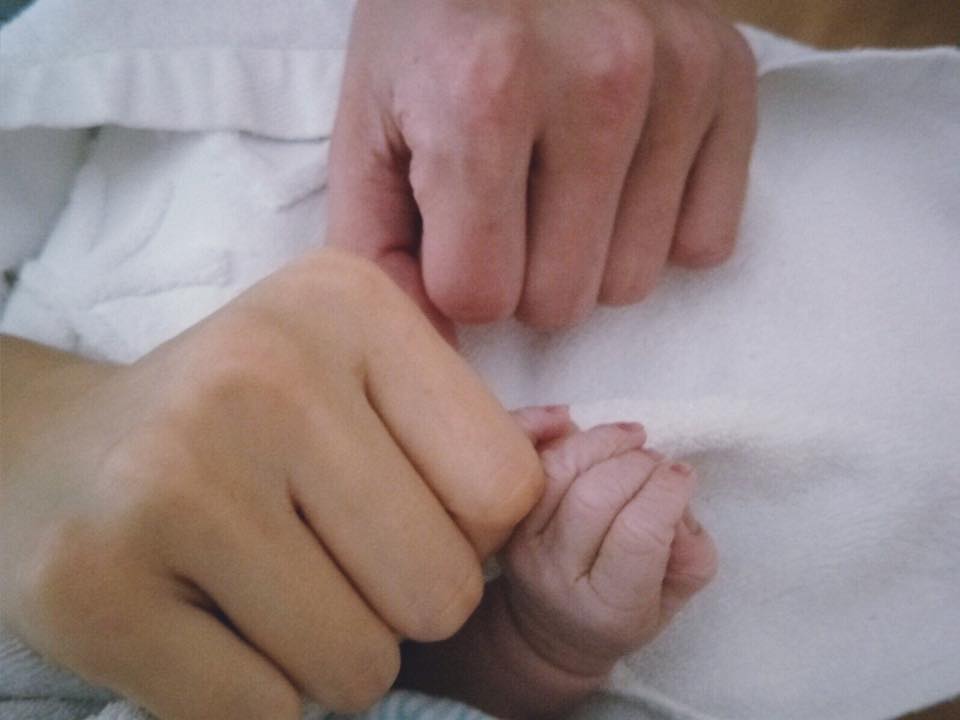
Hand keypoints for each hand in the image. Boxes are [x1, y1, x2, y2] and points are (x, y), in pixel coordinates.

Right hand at [0, 249, 542, 718]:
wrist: (54, 457)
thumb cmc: (235, 423)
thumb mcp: (352, 372)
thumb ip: (460, 419)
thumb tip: (586, 449)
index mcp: (346, 305)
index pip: (507, 490)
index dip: (468, 533)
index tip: (398, 512)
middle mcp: (262, 373)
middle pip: (443, 590)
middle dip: (398, 606)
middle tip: (321, 560)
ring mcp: (173, 478)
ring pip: (361, 666)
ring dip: (328, 654)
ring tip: (260, 588)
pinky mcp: (95, 586)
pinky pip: (264, 715)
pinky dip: (254, 695)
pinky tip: (201, 622)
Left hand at [327, 0, 756, 331]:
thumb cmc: (430, 24)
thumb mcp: (368, 125)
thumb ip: (377, 250)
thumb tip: (430, 353)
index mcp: (483, 96)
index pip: (482, 295)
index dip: (459, 275)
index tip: (454, 229)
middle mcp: (599, 84)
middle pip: (562, 301)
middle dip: (523, 274)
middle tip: (508, 203)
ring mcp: (678, 80)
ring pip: (632, 282)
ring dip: (588, 254)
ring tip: (561, 176)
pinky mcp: (731, 81)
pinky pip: (707, 241)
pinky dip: (658, 225)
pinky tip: (623, 169)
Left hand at [395, 413, 715, 717]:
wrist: (549, 631)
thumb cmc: (622, 612)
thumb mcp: (672, 599)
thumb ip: (691, 554)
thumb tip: (676, 493)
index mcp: (609, 606)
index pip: (638, 535)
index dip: (666, 494)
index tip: (683, 475)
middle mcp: (557, 574)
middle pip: (594, 496)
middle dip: (637, 464)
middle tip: (658, 460)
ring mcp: (523, 543)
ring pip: (558, 470)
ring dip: (600, 440)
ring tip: (631, 438)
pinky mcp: (505, 515)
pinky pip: (524, 458)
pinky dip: (549, 430)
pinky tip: (573, 421)